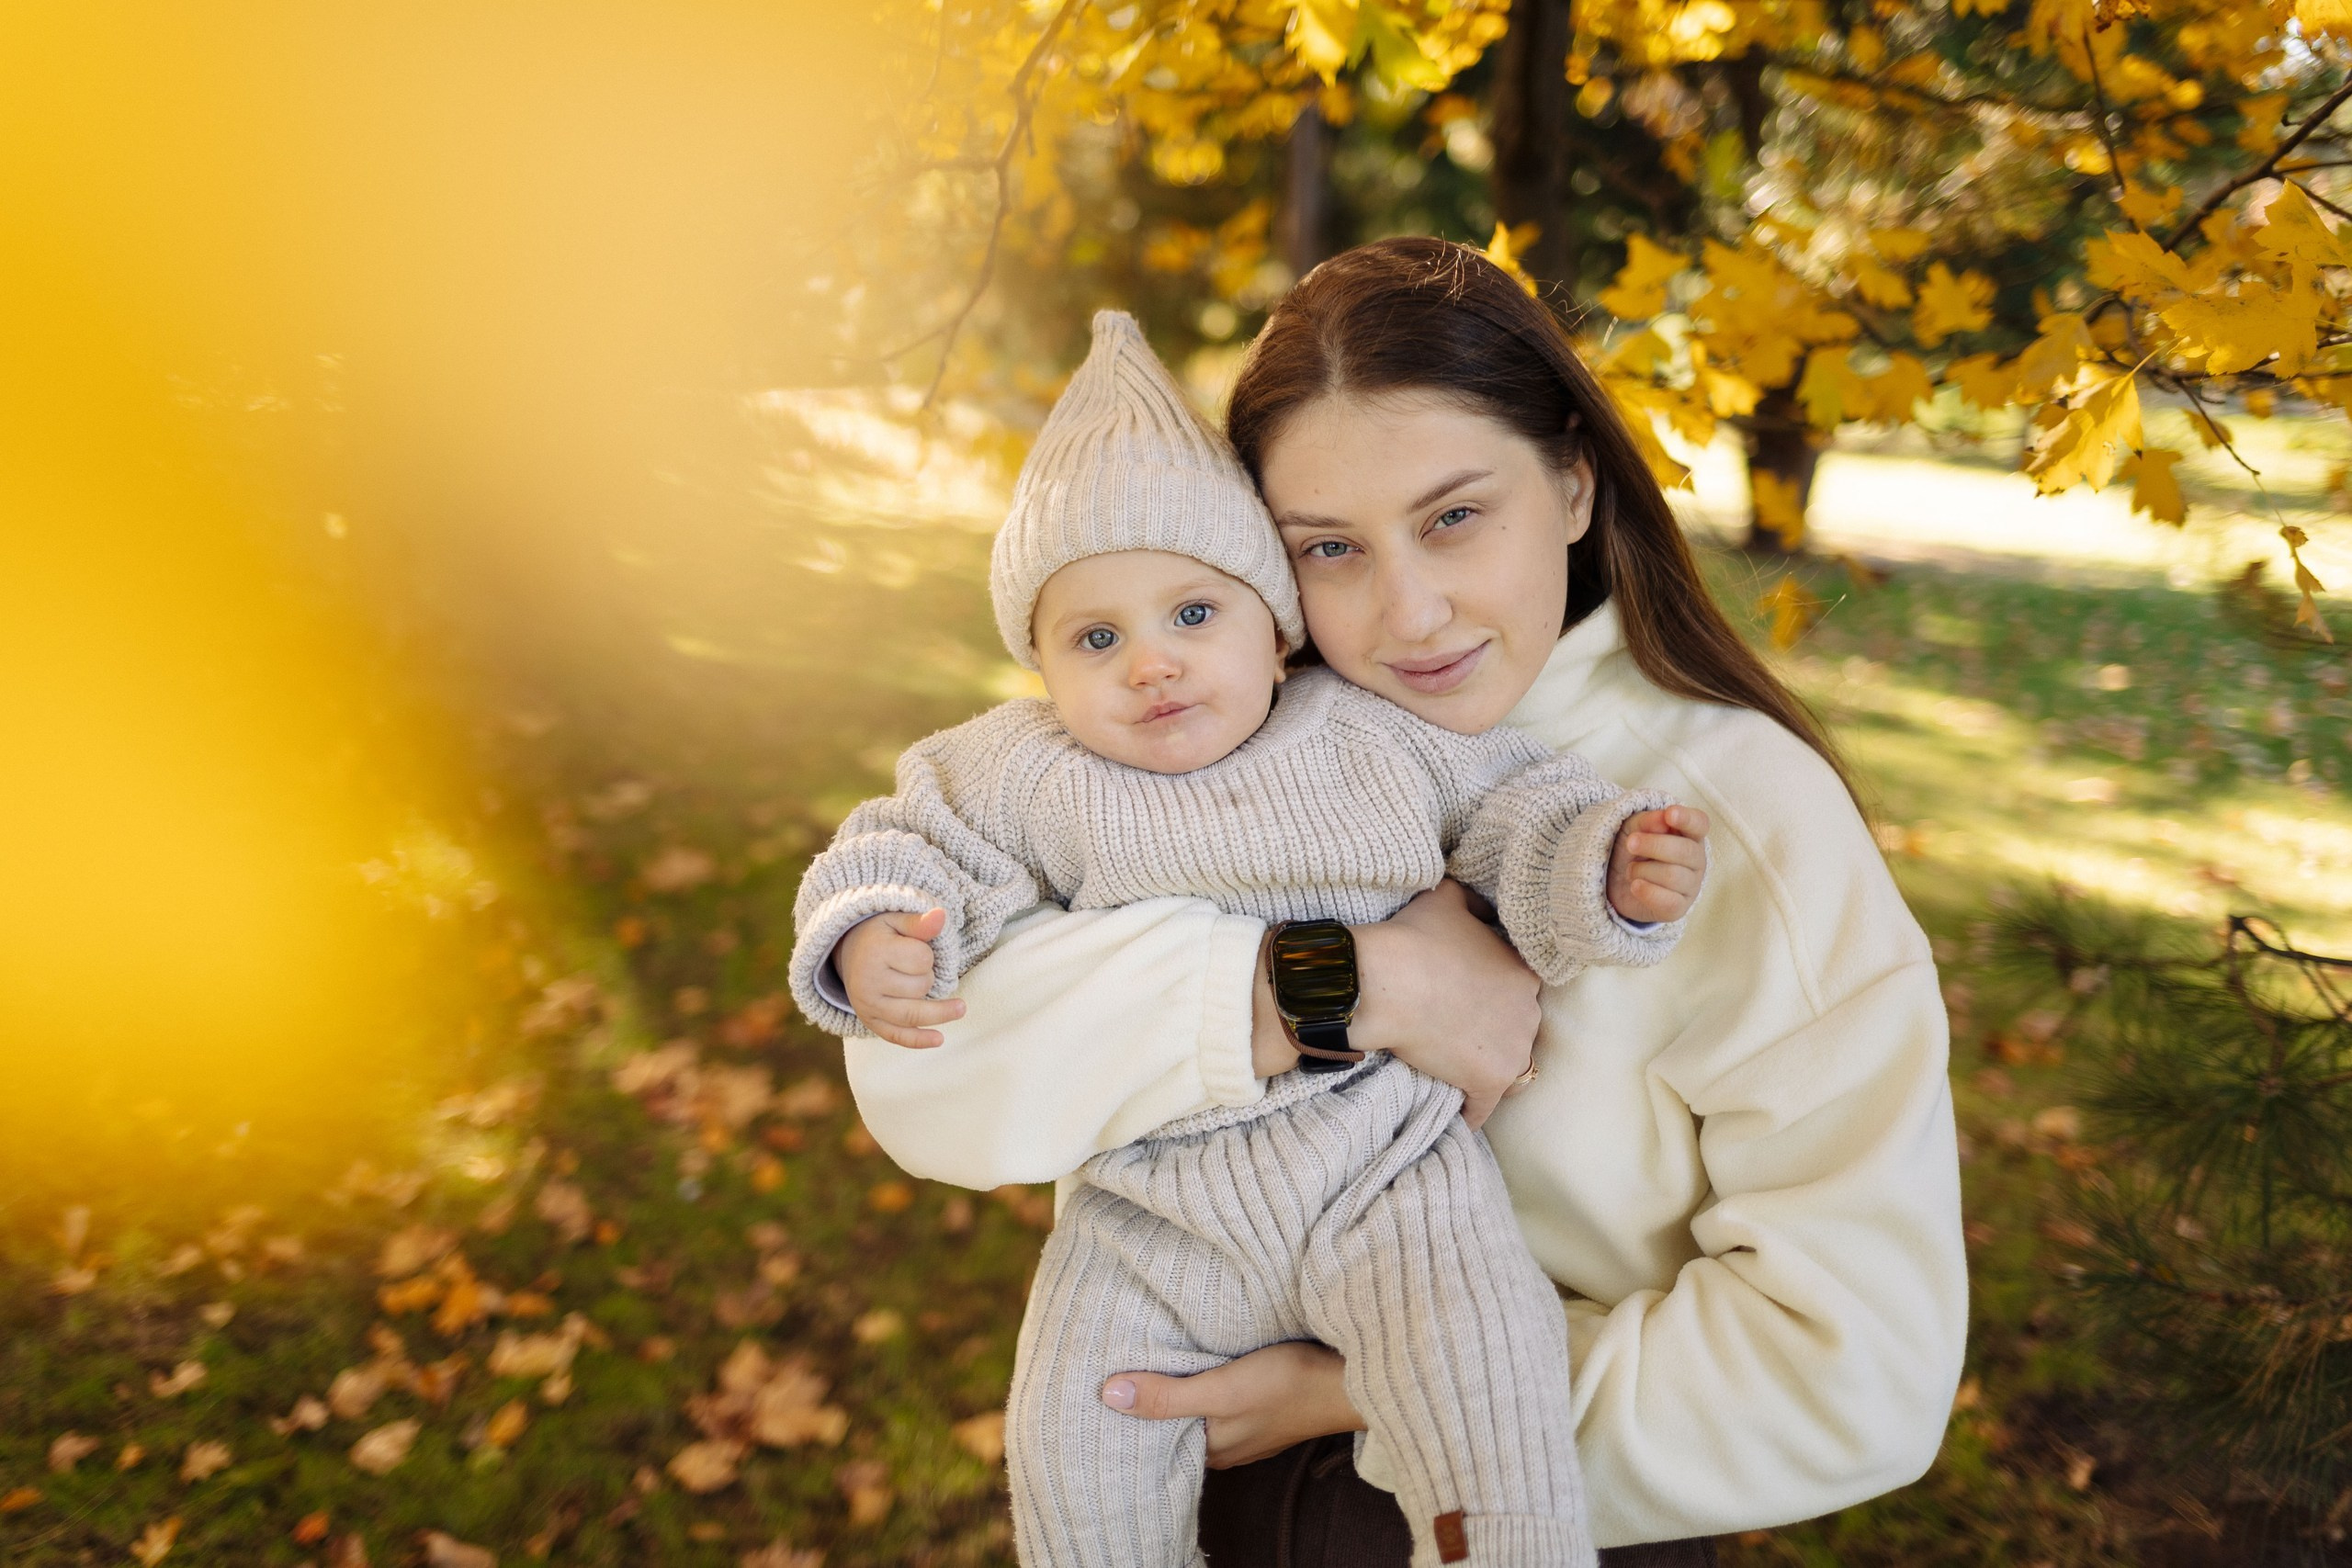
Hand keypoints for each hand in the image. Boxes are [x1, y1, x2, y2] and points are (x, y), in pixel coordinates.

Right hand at [837, 908, 964, 1047]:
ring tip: (961, 1008)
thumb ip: (919, 922)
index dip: (928, 955)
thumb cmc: (879, 934)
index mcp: (875, 952)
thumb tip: (941, 916)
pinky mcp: (869, 1021)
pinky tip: (939, 1039)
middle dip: (928, 978)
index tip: (918, 949)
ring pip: (911, 1015)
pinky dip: (918, 1040)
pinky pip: (895, 1035)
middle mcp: (868, 982)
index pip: (921, 960)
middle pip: (919, 988)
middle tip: (917, 968)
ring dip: (939, 1013)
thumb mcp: (896, 920)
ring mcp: (867, 1005)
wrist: (847, 952)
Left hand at [1100, 1341, 1360, 1468]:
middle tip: (1117, 1367)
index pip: (1158, 1440)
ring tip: (1148, 1358)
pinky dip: (1207, 1381)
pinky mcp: (1265, 1403)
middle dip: (1152, 1401)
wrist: (1350, 1379)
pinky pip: (1222, 1398)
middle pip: (1177, 1424)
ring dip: (1180, 1388)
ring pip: (1200, 1410)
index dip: (1132, 1417)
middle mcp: (1227, 1445)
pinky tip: (1201, 1361)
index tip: (1102, 1390)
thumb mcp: (1220, 1390)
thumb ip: (1167, 1396)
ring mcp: (1249, 1426)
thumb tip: (1108, 1396)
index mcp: (1212, 1450)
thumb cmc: (1287, 1385)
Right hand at [1353, 881, 1542, 1128]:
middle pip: (1518, 1029)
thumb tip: (1481, 905)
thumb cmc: (1414, 938)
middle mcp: (1529, 1011)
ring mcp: (1512, 1050)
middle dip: (1495, 1031)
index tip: (1469, 999)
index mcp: (1523, 970)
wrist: (1386, 982)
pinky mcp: (1489, 1082)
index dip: (1494, 995)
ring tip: (1458, 1071)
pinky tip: (1456, 1112)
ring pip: (1510, 1070)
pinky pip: (1483, 1107)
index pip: (1519, 990)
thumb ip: (1472, 900)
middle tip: (1458, 1031)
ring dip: (1489, 1070)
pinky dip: (1470, 1111)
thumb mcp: (1447, 899)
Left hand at [1607, 805, 1709, 924]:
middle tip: (1631, 843)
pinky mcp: (1678, 908)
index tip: (1669, 814)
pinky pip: (1668, 902)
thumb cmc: (1634, 849)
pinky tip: (1635, 885)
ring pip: (1673, 876)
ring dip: (1643, 870)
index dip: (1687, 819)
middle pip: (1685, 851)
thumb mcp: (1634, 828)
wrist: (1617, 882)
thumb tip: (1662, 818)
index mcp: (1690, 835)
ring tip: (1631, 869)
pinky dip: (1647, 892)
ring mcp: (1690, 886)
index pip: (1700, 824)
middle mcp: (1696, 860)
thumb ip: (1647, 821)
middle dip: (1654, 845)